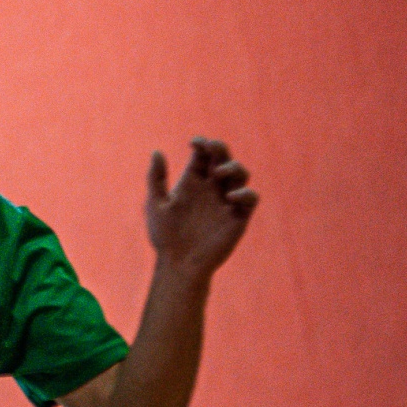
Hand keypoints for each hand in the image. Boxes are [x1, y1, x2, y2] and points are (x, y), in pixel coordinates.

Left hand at [146, 138, 257, 276]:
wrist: (178, 264)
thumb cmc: (165, 236)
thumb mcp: (155, 204)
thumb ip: (156, 178)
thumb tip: (157, 151)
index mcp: (192, 183)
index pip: (202, 156)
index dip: (202, 144)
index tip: (194, 142)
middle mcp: (211, 188)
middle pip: (222, 160)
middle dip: (220, 149)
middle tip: (211, 147)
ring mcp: (226, 201)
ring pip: (240, 175)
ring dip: (233, 167)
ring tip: (218, 173)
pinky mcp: (238, 216)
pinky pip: (250, 199)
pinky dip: (245, 193)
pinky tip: (230, 196)